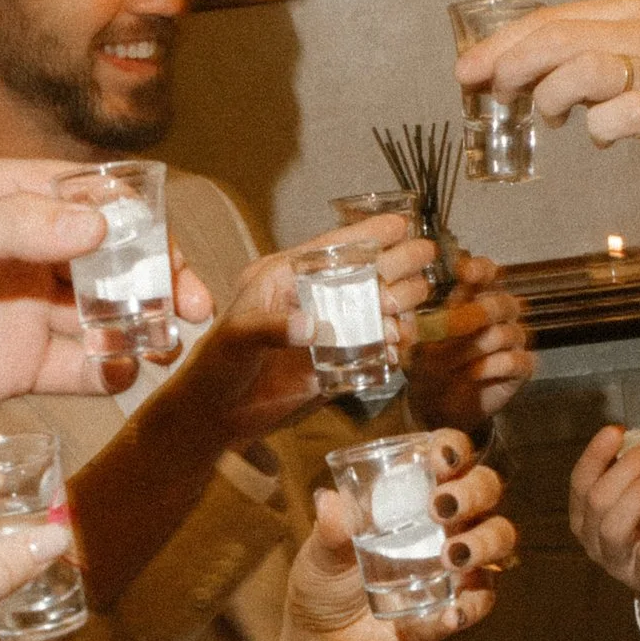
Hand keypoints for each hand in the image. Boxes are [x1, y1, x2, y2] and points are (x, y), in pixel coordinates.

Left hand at [0, 162, 214, 437]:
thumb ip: (18, 226)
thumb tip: (99, 225)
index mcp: (8, 202)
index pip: (92, 198)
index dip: (137, 220)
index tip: (165, 246)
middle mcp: (28, 253)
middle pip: (114, 259)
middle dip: (158, 278)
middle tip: (191, 304)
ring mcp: (29, 311)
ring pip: (107, 313)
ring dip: (144, 324)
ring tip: (167, 341)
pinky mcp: (24, 366)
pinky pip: (83, 366)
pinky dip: (112, 368)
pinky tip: (123, 370)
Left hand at [200, 229, 437, 448]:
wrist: (216, 416)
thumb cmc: (216, 366)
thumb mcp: (237, 337)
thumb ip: (272, 327)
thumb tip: (315, 327)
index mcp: (287, 279)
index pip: (333, 249)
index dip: (368, 234)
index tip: (400, 224)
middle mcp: (314, 300)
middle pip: (368, 273)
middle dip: (398, 265)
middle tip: (423, 260)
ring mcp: (331, 331)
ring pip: (381, 309)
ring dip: (399, 308)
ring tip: (397, 322)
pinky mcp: (340, 364)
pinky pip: (378, 349)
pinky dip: (394, 347)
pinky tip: (397, 348)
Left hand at [281, 435, 514, 640]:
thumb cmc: (327, 582)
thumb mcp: (320, 554)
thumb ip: (330, 530)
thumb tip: (330, 500)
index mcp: (414, 493)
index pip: (449, 456)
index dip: (454, 448)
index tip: (441, 459)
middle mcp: (447, 521)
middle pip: (486, 489)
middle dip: (473, 492)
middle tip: (441, 510)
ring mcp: (459, 562)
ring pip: (500, 538)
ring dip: (484, 542)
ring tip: (451, 558)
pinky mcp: (459, 604)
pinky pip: (482, 599)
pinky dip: (472, 605)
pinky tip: (451, 614)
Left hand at [410, 250, 533, 434]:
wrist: (435, 408)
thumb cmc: (427, 368)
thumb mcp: (416, 347)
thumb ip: (423, 330)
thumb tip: (421, 319)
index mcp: (472, 300)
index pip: (487, 273)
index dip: (480, 269)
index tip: (464, 272)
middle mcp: (497, 316)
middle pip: (503, 302)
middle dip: (476, 314)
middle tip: (451, 327)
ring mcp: (512, 341)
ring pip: (508, 333)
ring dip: (476, 348)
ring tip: (451, 363)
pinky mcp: (521, 368)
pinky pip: (518, 360)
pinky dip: (492, 368)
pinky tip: (474, 374)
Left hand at [450, 0, 639, 206]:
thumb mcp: (613, 66)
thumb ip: (563, 63)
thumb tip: (495, 72)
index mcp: (625, 14)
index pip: (550, 19)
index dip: (502, 45)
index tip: (468, 71)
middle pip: (561, 38)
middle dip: (515, 65)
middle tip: (499, 93)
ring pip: (587, 68)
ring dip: (552, 95)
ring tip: (552, 116)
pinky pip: (623, 115)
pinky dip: (598, 128)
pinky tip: (598, 136)